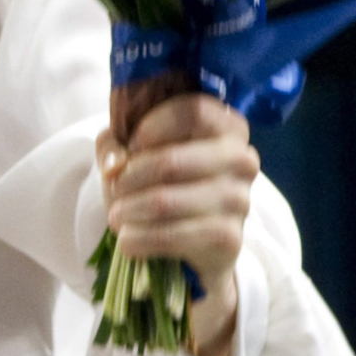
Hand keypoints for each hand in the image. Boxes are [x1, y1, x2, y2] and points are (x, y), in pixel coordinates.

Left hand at [98, 93, 257, 355]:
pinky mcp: (229, 238)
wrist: (188, 246)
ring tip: (115, 216)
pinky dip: (139, 238)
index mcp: (226, 127)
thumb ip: (117, 143)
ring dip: (128, 210)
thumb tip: (115, 164)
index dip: (152, 126)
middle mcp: (241, 160)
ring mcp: (239, 200)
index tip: (130, 145)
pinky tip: (127, 240)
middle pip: (171, 160)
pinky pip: (172, 235)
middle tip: (114, 188)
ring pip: (165, 201)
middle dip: (129, 177)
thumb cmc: (161, 185)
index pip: (193, 110)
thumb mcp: (135, 154)